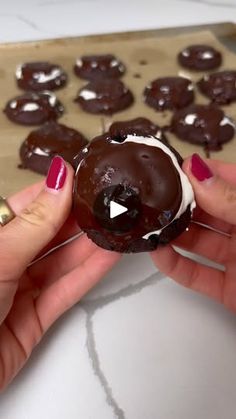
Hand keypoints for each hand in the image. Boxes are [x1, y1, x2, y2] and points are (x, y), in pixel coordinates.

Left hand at [0, 157, 120, 390]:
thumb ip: (34, 223)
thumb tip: (60, 180)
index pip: (27, 207)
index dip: (58, 192)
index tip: (87, 178)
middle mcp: (5, 260)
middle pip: (48, 234)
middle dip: (80, 218)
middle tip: (111, 202)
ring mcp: (20, 289)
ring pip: (61, 261)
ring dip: (91, 245)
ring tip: (119, 224)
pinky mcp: (34, 318)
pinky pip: (66, 290)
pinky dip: (89, 273)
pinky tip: (110, 254)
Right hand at [151, 154, 235, 311]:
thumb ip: (233, 201)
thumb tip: (197, 170)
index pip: (231, 181)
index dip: (204, 173)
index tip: (174, 168)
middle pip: (210, 210)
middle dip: (182, 203)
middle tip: (154, 197)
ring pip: (200, 242)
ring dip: (174, 233)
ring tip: (149, 224)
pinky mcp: (229, 290)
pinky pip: (198, 274)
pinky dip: (176, 266)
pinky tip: (158, 254)